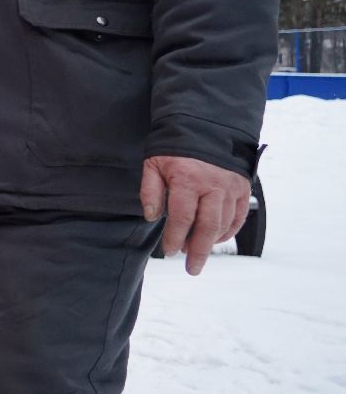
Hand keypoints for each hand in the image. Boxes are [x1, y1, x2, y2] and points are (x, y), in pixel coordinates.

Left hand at [140, 155, 249, 275]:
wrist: (205, 125)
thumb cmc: (175, 147)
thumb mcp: (153, 163)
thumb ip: (150, 191)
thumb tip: (151, 217)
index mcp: (188, 179)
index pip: (182, 217)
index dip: (175, 237)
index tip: (169, 252)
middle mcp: (214, 185)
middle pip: (207, 226)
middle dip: (198, 251)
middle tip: (191, 268)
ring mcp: (231, 186)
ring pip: (224, 223)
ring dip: (211, 242)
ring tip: (197, 252)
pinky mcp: (243, 187)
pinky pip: (239, 216)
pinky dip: (229, 231)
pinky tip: (216, 239)